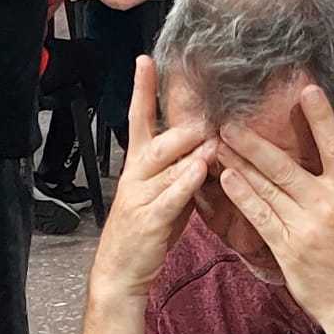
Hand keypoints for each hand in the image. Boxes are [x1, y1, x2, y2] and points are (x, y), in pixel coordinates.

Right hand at [92, 55, 214, 298]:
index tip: (146, 61)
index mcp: (137, 166)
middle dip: (182, 124)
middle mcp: (136, 176)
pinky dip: (185, 182)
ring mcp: (140, 197)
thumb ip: (181, 172)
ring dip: (189, 148)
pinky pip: (169, 196)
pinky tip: (200, 169)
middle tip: (207, 108)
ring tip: (212, 135)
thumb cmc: (146, 233)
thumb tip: (205, 149)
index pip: (139, 120)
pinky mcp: (149, 220)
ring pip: (164, 164)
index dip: (142, 90)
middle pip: (157, 139)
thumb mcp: (164, 196)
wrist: (120, 271)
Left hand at [216, 86, 333, 331]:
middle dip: (254, 142)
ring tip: (219, 145)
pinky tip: (227, 179)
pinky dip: (242, 196)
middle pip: (285, 165)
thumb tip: (333, 156)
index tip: (307, 89)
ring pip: (267, 187)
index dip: (320, 117)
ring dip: (240, 164)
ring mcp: (307, 226)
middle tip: (230, 121)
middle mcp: (328, 203)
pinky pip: (260, 216)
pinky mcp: (289, 248)